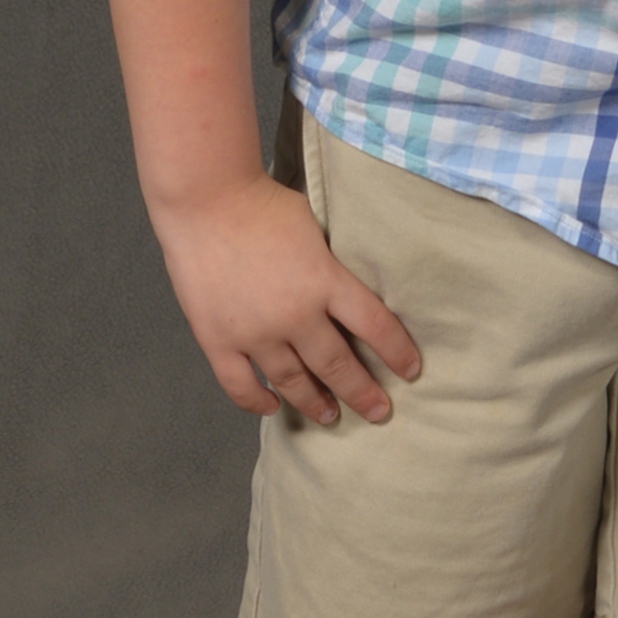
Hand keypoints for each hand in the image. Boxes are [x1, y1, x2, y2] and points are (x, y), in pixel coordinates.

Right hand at [153, 171, 421, 424]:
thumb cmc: (264, 202)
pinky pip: (240, 385)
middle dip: (363, 393)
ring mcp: (255, 333)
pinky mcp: (218, 340)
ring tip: (331, 416)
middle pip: (337, 365)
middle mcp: (295, 315)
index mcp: (325, 281)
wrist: (206, 200)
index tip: (411, 370)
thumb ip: (329, 263)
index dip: (396, 352)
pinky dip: (257, 401)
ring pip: (292, 381)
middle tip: (380, 412)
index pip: (375, 325)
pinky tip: (272, 407)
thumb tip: (345, 286)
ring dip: (314, 402)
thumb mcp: (315, 226)